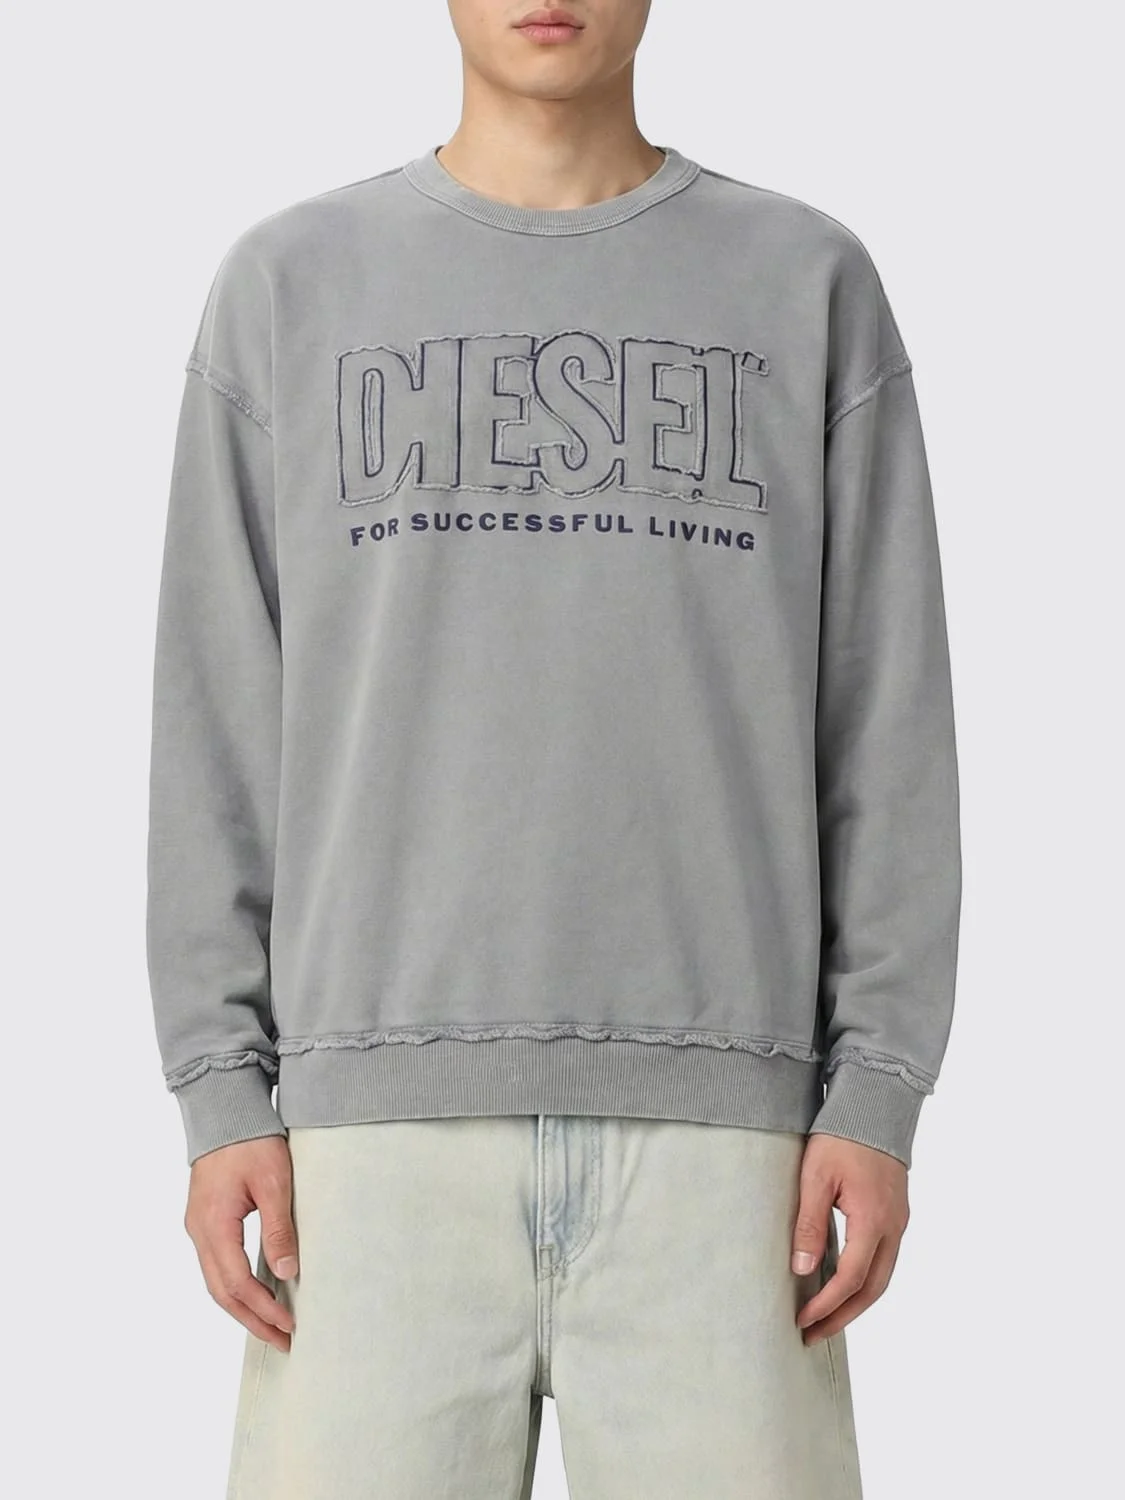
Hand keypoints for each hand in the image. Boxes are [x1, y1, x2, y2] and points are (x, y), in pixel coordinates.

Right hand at [184, 1134, 298, 1351]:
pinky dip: (236, 1286)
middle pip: (222, 1292)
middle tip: (283, 1341)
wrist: (226, 1110)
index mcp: (214, 1225)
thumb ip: (279, 1228)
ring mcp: (198, 1227)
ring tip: (273, 1325)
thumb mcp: (274, 1182)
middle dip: (253, 1320)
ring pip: (217, 1282)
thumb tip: (288, 1272)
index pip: (237, 1283)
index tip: (290, 1326)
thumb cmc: (251, 1140)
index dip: (263, 1309)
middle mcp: (199, 1231)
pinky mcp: (205, 1220)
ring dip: (244, 1307)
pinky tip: (258, 1292)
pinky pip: (217, 1264)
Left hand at [790, 1132, 908, 1345]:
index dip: (826, 1305)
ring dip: (855, 1302)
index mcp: (873, 1220)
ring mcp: (899, 1222)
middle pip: (872, 1290)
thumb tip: (801, 1269)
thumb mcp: (815, 1177)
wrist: (874, 1107)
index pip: (851, 1279)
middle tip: (813, 1335)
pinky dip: (865, 1281)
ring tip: (826, 1318)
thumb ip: (809, 1224)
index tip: (802, 1321)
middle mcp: (893, 1227)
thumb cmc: (842, 1137)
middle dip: (842, 1316)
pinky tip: (843, 1284)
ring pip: (882, 1278)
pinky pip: (884, 1259)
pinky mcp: (896, 1214)